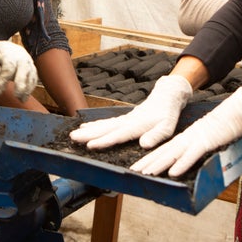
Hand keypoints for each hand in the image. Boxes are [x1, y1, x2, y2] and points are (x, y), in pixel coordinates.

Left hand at [0, 35, 38, 99]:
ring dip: (28, 88)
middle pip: (25, 68)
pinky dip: (29, 88)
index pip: (8, 66)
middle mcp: (18, 54)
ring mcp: (25, 60)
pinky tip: (23, 98)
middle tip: (16, 95)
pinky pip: (32, 78)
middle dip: (22, 83)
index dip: (3, 80)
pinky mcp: (27, 67)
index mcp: (6, 50)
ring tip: (21, 100)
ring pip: (31, 73)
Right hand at [70, 75, 190, 149]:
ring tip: (73, 134)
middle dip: (88, 134)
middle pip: (105, 128)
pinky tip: (84, 127)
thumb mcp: (168, 126)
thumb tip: (144, 144)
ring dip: (88, 130)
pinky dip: (94, 125)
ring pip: (103, 124)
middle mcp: (127, 121)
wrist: (167, 95)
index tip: (90, 145)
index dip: (104, 140)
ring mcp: (124, 119)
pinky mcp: (123, 118)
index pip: (118, 134)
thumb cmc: (168, 113)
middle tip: (72, 137)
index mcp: (137, 125)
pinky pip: (106, 122)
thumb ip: (156, 135)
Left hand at [130, 89, 241, 177]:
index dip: (152, 157)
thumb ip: (200, 146)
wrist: (240, 108)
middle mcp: (189, 137)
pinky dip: (182, 163)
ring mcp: (197, 138)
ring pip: (174, 153)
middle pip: (165, 151)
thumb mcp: (210, 137)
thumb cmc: (228, 123)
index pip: (166, 148)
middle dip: (148, 162)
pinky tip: (172, 172)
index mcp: (189, 136)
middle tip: (134, 171)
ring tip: (146, 173)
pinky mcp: (207, 141)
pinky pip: (193, 154)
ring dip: (159, 164)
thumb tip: (194, 155)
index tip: (140, 166)